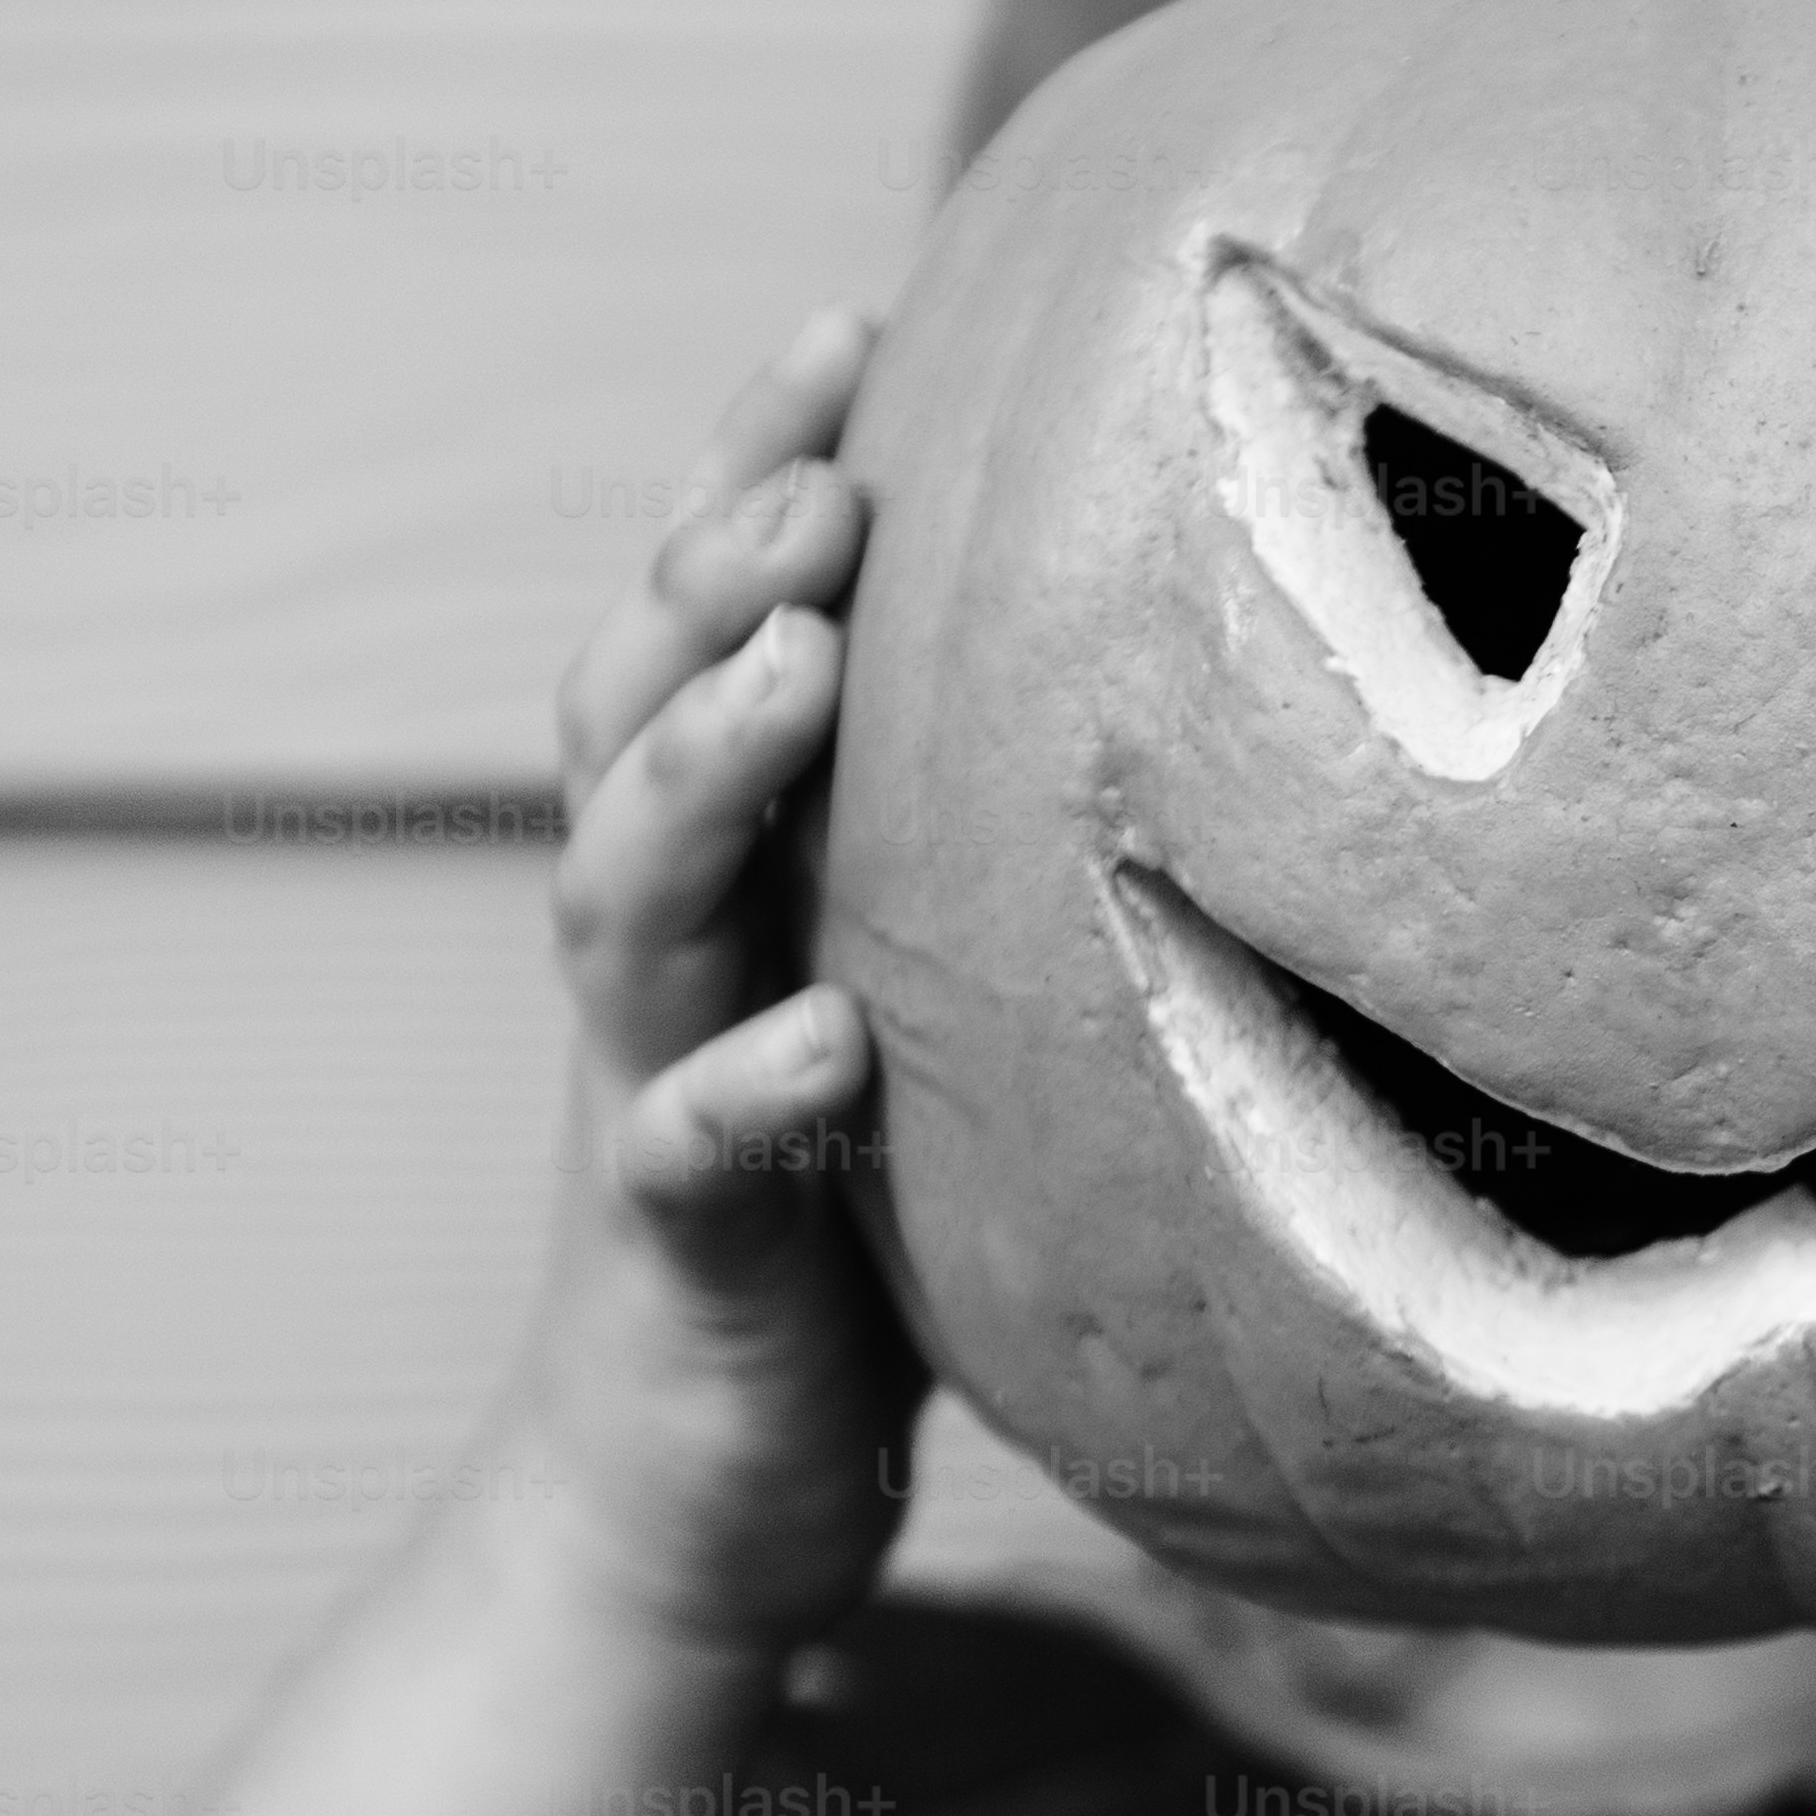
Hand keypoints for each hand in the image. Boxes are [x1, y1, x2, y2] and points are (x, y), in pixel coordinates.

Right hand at [502, 309, 922, 1644]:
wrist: (688, 1503)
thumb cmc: (836, 1225)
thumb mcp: (913, 1000)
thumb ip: (966, 853)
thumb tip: (1187, 671)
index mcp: (720, 877)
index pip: (704, 627)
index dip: (751, 465)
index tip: (852, 312)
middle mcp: (663, 955)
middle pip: (632, 714)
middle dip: (714, 572)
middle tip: (828, 470)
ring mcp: (647, 1095)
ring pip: (627, 898)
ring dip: (700, 768)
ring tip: (795, 661)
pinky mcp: (680, 1257)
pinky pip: (691, 1158)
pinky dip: (741, 1090)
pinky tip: (821, 1038)